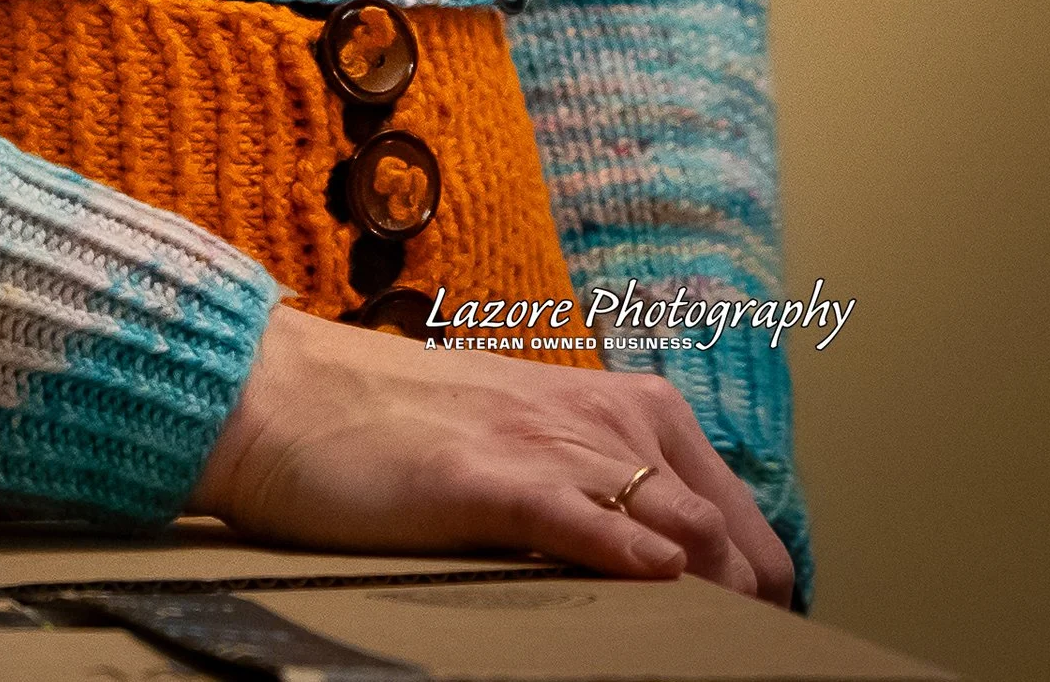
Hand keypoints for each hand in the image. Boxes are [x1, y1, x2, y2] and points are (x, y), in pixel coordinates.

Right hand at [191, 307, 795, 603]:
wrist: (286, 395)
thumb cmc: (397, 427)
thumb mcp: (521, 441)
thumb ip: (594, 482)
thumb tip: (664, 556)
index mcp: (613, 405)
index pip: (733, 503)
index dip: (759, 576)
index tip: (763, 636)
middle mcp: (596, 416)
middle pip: (724, 522)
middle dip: (752, 597)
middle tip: (757, 659)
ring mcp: (540, 443)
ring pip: (672, 517)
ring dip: (715, 587)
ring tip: (734, 646)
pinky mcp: (482, 479)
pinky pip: (575, 514)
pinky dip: (623, 546)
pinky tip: (655, 575)